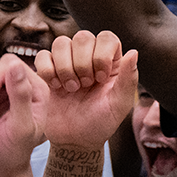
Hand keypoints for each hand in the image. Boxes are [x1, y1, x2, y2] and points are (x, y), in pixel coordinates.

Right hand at [35, 33, 137, 149]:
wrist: (75, 140)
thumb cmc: (100, 123)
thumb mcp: (119, 105)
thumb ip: (128, 79)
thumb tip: (134, 52)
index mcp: (110, 62)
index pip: (106, 37)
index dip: (101, 54)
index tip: (101, 78)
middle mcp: (89, 57)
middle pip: (82, 36)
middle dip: (82, 63)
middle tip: (85, 85)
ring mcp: (67, 63)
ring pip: (61, 43)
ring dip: (65, 67)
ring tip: (71, 88)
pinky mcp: (49, 71)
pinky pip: (42, 56)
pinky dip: (47, 70)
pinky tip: (56, 87)